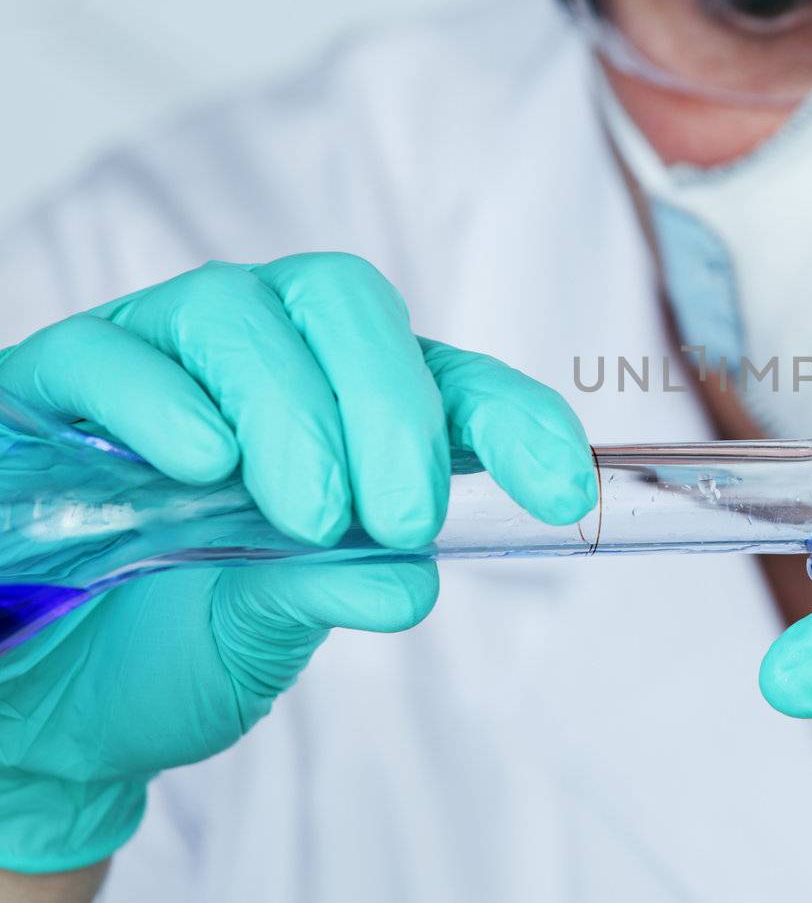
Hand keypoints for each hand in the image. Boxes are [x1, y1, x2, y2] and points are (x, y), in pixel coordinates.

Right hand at [0, 253, 595, 873]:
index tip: (565, 488)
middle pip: (343, 302)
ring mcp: (156, 356)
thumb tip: (410, 578)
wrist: (43, 703)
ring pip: (237, 311)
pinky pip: (109, 351)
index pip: (445, 377)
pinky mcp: (55, 381)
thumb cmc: (171, 646)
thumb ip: (333, 587)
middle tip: (399, 515)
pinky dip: (164, 401)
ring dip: (290, 410)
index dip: (516, 417)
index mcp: (339, 410)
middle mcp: (258, 359)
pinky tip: (201, 463)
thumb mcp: (269, 630)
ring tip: (307, 515)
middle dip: (391, 403)